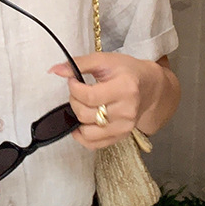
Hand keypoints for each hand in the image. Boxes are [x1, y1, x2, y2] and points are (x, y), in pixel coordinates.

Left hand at [48, 52, 175, 150]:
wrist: (149, 87)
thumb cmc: (127, 71)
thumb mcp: (104, 60)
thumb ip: (79, 64)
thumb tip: (55, 70)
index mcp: (125, 88)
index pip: (89, 96)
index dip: (74, 88)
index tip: (73, 80)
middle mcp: (127, 111)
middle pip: (86, 114)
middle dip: (74, 101)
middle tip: (78, 91)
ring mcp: (125, 127)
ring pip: (87, 132)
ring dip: (78, 118)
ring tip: (83, 105)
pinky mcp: (121, 136)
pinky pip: (94, 145)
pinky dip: (82, 136)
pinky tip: (83, 123)